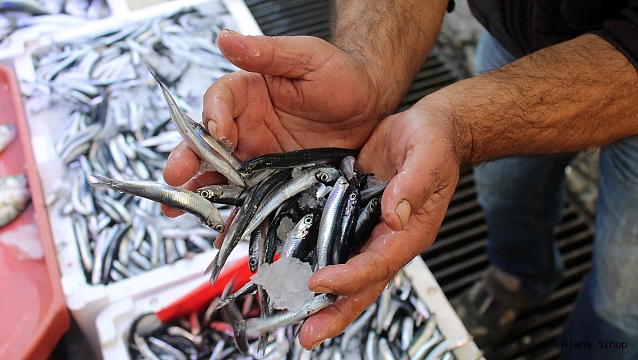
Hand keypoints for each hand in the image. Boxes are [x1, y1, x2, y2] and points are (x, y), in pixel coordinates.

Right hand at [162, 30, 380, 216]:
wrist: (370, 105)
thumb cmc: (340, 73)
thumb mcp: (306, 57)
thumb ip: (267, 52)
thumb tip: (224, 38)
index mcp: (248, 92)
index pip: (218, 102)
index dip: (213, 117)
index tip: (218, 132)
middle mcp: (245, 125)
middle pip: (208, 144)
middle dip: (189, 161)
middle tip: (174, 178)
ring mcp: (258, 155)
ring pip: (223, 175)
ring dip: (200, 192)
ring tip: (179, 210)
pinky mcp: (275, 179)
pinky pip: (253, 197)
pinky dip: (238, 214)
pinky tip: (224, 231)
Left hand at [299, 102, 463, 348]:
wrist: (426, 132)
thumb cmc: (433, 143)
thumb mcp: (427, 155)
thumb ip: (414, 184)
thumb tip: (396, 214)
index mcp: (410, 231)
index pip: (379, 263)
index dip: (351, 277)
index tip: (322, 282)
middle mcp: (389, 239)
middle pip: (363, 284)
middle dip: (336, 311)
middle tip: (308, 334)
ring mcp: (370, 231)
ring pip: (345, 271)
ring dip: (322, 297)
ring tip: (295, 317)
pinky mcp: (353, 217)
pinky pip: (333, 244)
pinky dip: (314, 260)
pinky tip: (292, 272)